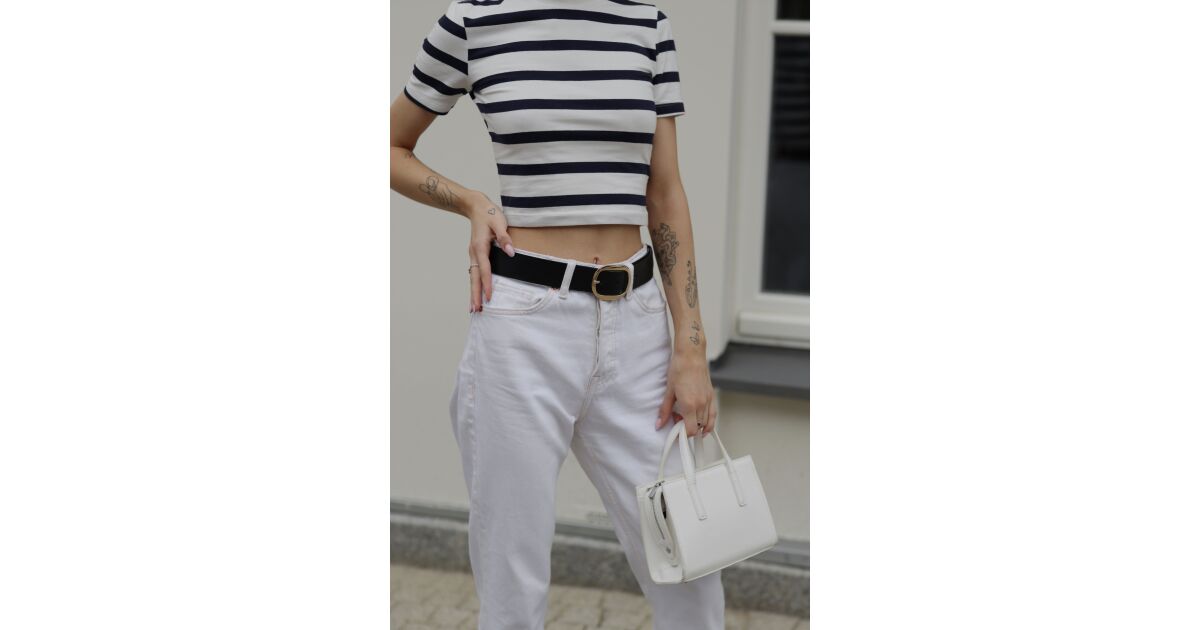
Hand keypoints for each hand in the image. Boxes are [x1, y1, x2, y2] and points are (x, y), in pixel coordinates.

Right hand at [465, 192, 515, 311]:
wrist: (476, 207)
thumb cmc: (489, 214)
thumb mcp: (499, 222)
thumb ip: (505, 238)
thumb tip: (511, 253)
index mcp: (479, 247)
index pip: (485, 269)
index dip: (487, 284)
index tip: (489, 297)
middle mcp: (474, 253)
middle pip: (474, 278)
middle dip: (475, 294)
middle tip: (475, 310)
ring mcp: (473, 254)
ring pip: (473, 277)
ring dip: (473, 292)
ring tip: (474, 308)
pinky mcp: (475, 255)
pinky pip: (475, 273)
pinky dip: (475, 284)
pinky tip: (476, 293)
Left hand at [655, 350, 715, 436]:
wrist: (691, 355)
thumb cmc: (679, 369)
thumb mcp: (669, 391)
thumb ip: (665, 410)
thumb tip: (659, 424)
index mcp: (689, 404)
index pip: (690, 430)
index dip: (682, 435)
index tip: (675, 432)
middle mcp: (701, 404)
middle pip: (697, 427)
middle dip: (687, 429)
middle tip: (677, 420)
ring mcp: (708, 400)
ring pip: (706, 423)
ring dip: (697, 425)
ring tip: (687, 418)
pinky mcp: (712, 395)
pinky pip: (713, 414)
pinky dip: (709, 422)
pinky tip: (703, 424)